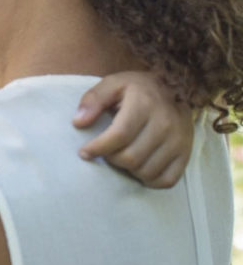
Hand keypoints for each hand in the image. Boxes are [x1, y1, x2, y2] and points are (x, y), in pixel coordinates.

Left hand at [73, 71, 192, 188]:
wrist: (176, 89)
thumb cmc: (138, 88)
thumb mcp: (113, 84)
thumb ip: (93, 100)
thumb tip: (78, 123)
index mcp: (145, 104)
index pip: (119, 136)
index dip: (98, 148)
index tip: (84, 152)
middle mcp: (165, 124)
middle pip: (131, 157)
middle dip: (111, 159)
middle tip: (105, 152)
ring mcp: (179, 141)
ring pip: (146, 171)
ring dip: (128, 170)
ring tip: (122, 157)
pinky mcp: (186, 154)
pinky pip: (167, 180)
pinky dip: (149, 180)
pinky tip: (139, 168)